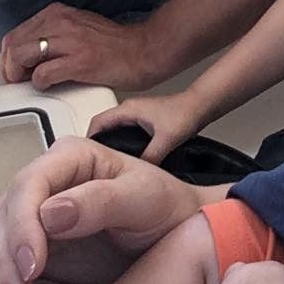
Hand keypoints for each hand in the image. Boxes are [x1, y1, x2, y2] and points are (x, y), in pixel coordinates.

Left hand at [0, 3, 161, 90]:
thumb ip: (53, 34)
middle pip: (14, 44)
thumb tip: (28, 54)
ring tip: (31, 81)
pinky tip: (51, 84)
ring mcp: (70, 41)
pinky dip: (40, 83)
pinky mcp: (79, 62)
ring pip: (22, 56)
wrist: (143, 50)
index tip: (15, 67)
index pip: (17, 33)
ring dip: (20, 74)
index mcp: (60, 13)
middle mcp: (62, 22)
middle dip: (10, 66)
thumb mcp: (78, 27)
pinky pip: (43, 74)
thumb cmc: (114, 44)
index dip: (10, 55)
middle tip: (18, 79)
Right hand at [0, 137, 203, 283]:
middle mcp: (44, 180)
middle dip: (4, 257)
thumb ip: (102, 200)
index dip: (23, 223)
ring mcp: (31, 211)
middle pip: (5, 211)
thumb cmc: (161, 206)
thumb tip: (51, 212)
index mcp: (71, 157)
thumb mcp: (143, 197)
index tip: (32, 265)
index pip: (31, 183)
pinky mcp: (24, 240)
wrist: (169, 232)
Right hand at [88, 92, 203, 164]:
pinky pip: (122, 137)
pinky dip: (118, 150)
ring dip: (106, 150)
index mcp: (127, 110)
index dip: (86, 143)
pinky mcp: (143, 124)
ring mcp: (135, 117)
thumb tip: (133, 176)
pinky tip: (122, 166)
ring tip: (103, 171)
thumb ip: (150, 157)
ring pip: (111, 134)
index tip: (81, 161)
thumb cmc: (185, 114)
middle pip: (100, 130)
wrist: (202, 106)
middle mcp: (129, 111)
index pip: (95, 124)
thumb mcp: (166, 139)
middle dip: (93, 149)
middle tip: (89, 170)